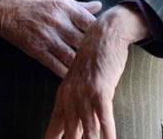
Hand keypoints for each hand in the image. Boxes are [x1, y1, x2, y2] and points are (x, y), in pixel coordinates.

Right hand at [0, 0, 101, 76]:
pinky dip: (65, 72)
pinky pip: (55, 65)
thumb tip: (98, 6)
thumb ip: (76, 4)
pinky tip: (72, 75)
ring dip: (81, 64)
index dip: (99, 32)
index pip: (90, 23)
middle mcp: (58, 22)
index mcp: (63, 6)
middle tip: (100, 58)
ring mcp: (47, 37)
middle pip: (84, 41)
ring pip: (72, 56)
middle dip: (93, 50)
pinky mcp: (36, 49)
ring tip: (89, 69)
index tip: (102, 38)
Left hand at [43, 5, 148, 138]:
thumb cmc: (95, 59)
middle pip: (69, 133)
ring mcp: (84, 94)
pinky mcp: (100, 89)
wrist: (104, 33)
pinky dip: (107, 133)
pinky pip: (104, 117)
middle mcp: (70, 97)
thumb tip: (79, 126)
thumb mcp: (81, 82)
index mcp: (63, 97)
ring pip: (87, 130)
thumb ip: (78, 103)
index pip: (54, 127)